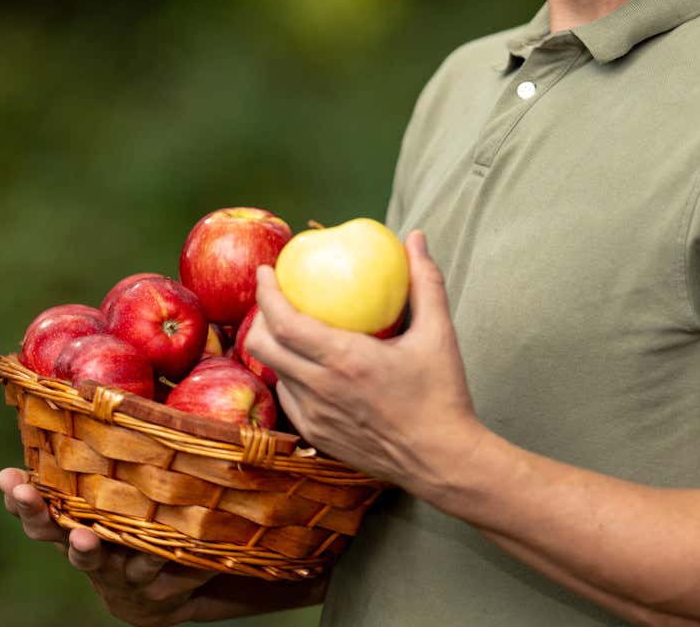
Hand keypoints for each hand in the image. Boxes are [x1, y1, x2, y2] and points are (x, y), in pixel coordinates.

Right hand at [0, 468, 214, 625]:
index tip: (6, 476)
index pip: (37, 504)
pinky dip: (158, 557)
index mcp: (72, 518)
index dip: (19, 493)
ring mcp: (109, 566)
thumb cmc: (133, 526)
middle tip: (23, 492)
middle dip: (35, 511)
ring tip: (82, 538)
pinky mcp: (143, 583)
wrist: (158, 592)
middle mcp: (82, 543)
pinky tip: (164, 549)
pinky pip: (150, 567)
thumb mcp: (116, 497)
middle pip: (50, 530)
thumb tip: (105, 402)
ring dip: (84, 548)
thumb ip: (105, 466)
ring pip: (90, 558)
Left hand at [245, 230, 486, 497]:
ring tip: (288, 329)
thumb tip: (417, 238)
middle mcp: (321, 389)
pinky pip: (291, 398)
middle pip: (263, 346)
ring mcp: (315, 417)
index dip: (266, 292)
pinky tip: (309, 366)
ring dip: (274, 347)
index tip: (265, 271)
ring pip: (275, 373)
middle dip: (257, 316)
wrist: (441, 460)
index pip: (284, 321)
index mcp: (345, 360)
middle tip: (272, 298)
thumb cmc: (442, 395)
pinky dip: (291, 375)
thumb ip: (425, 282)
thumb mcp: (438, 334)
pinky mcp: (318, 436)